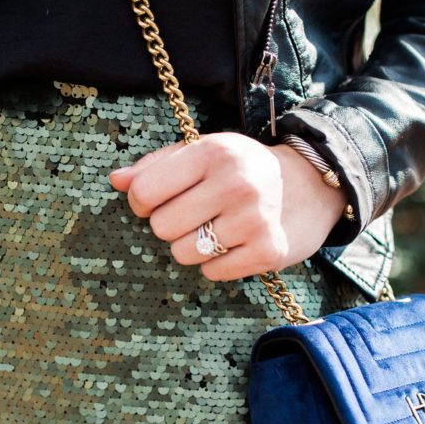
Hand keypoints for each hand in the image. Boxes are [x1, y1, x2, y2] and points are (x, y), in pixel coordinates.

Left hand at [108, 133, 347, 280]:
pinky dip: (216, 264)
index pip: (144, 192)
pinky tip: (233, 243)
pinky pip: (212, 272)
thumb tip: (115, 180)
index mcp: (213, 151)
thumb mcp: (203, 152)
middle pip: (162, 228)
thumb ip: (156, 165)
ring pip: (184, 254)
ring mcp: (255, 219)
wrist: (309, 184)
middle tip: (194, 215)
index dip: (142, 202)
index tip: (158, 200)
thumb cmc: (241, 168)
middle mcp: (236, 183)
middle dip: (171, 225)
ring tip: (215, 228)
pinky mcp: (268, 251)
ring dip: (192, 247)